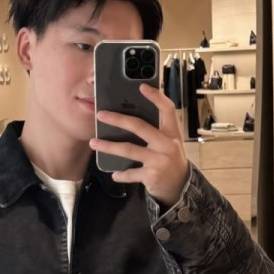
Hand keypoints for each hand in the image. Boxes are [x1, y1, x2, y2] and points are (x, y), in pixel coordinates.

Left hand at [89, 84, 189, 209]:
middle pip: (139, 126)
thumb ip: (157, 130)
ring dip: (109, 146)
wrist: (180, 187)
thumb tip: (130, 118)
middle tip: (100, 115)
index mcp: (172, 132)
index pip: (167, 109)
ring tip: (93, 143)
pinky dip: (121, 175)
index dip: (156, 97)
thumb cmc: (171, 159)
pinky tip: (114, 174)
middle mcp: (166, 144)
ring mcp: (158, 160)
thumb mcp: (170, 142)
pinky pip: (131, 173)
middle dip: (117, 119)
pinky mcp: (151, 176)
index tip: (142, 87)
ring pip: (129, 150)